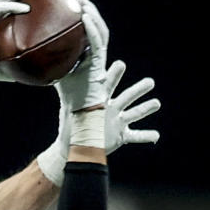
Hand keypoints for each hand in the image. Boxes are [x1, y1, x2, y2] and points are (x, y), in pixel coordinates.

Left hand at [37, 59, 160, 183]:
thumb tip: (52, 75)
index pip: (107, 85)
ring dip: (146, 108)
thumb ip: (66, 93)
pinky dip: (146, 136)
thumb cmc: (72, 125)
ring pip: (135, 113)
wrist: (76, 145)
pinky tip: (156, 136)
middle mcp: (112, 109)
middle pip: (127, 96)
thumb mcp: (69, 108)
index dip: (113, 75)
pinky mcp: (121, 136)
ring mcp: (118, 122)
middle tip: (150, 82)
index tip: (120, 64)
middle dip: (139, 90)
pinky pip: (136, 136)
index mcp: (100, 101)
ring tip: (156, 103)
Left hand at [55, 0, 108, 111]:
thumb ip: (46, 63)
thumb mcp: (54, 74)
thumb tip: (23, 56)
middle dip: (90, 11)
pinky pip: (97, 42)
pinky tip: (84, 18)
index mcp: (87, 55)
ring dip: (94, 15)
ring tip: (83, 4)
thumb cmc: (67, 95)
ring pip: (101, 31)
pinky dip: (92, 28)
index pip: (88, 33)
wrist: (80, 110)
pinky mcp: (100, 63)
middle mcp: (95, 54)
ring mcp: (99, 57)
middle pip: (97, 27)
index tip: (72, 7)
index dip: (84, 20)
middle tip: (79, 0)